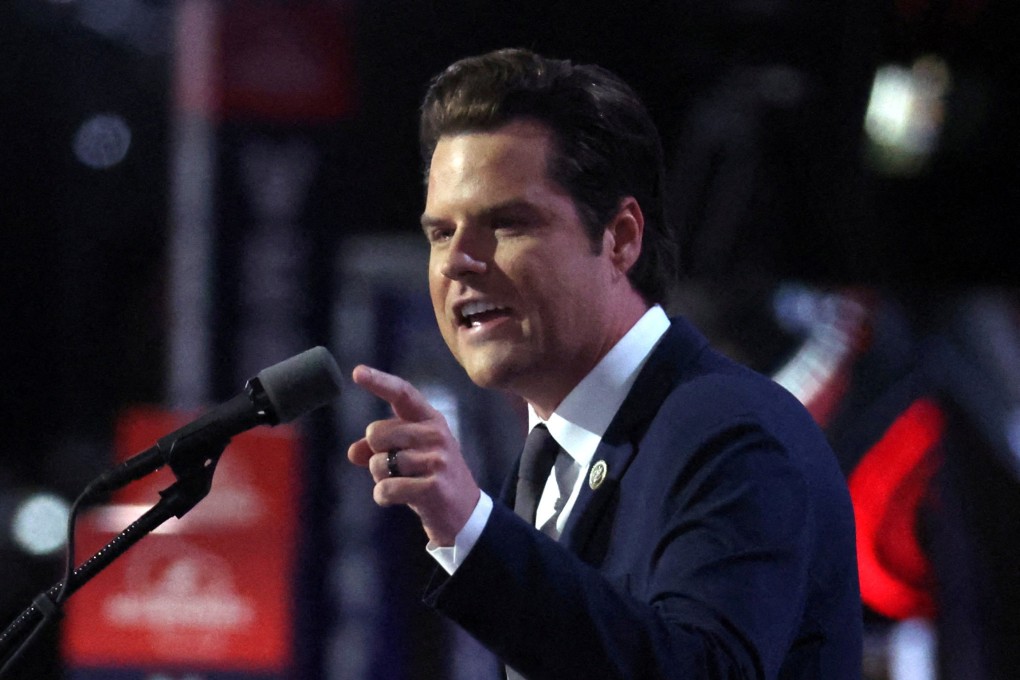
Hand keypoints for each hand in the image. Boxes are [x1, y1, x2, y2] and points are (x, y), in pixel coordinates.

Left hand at [347, 364, 480, 545]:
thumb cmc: (431, 478)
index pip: (403, 394)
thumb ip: (380, 448)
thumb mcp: (409, 456)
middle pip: (377, 433)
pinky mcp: (433, 487)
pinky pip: (385, 488)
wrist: (464, 514)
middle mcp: (436, 434)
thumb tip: (354, 452)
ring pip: (378, 464)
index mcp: (431, 420)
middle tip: (396, 468)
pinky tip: (400, 500)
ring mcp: (437, 459)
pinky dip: (383, 497)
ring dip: (381, 479)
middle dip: (375, 454)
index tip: (357, 372)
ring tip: (404, 484)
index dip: (379, 381)